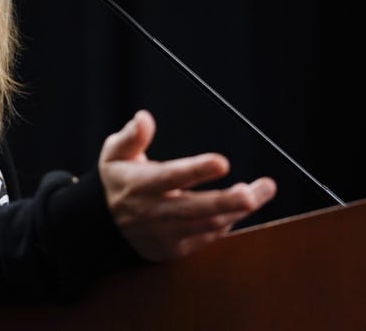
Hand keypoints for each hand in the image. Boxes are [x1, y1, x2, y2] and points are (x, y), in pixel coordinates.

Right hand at [98, 109, 276, 261]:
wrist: (102, 226)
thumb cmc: (117, 179)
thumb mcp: (114, 154)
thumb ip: (132, 136)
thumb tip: (144, 117)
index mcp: (140, 184)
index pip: (171, 177)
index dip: (196, 170)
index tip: (221, 162)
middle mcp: (154, 211)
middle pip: (195, 208)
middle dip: (227, 201)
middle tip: (253, 193)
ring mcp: (166, 233)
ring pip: (207, 224)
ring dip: (237, 210)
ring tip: (262, 190)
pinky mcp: (175, 249)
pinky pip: (207, 237)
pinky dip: (227, 222)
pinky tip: (241, 207)